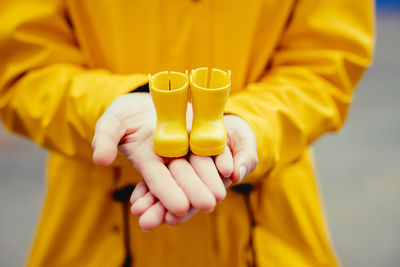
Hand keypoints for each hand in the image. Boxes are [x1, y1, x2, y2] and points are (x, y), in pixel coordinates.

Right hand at [92, 93, 229, 219]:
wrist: (146, 99)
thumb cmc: (125, 114)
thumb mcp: (113, 122)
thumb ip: (106, 138)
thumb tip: (100, 159)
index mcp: (147, 160)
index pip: (157, 180)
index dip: (166, 192)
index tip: (178, 207)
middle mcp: (169, 158)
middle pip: (183, 176)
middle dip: (195, 192)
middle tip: (209, 204)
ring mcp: (185, 147)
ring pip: (199, 166)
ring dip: (209, 181)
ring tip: (221, 194)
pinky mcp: (198, 134)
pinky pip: (210, 147)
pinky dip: (218, 157)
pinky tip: (229, 168)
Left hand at [131, 114, 258, 229]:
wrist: (220, 114)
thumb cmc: (237, 134)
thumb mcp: (244, 141)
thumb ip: (245, 157)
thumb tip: (236, 175)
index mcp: (214, 178)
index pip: (199, 196)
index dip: (187, 209)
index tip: (172, 219)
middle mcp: (195, 177)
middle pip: (178, 195)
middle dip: (162, 209)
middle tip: (147, 222)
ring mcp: (181, 169)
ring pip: (166, 188)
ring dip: (151, 202)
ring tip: (137, 212)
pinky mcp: (168, 159)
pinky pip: (156, 176)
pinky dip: (145, 189)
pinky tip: (135, 200)